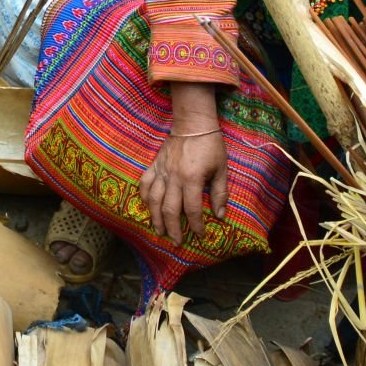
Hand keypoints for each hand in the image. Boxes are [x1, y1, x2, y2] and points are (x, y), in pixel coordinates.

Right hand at [143, 83, 228, 243]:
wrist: (192, 123)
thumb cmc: (211, 145)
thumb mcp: (222, 169)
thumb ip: (220, 193)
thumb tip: (220, 216)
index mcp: (192, 178)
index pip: (193, 209)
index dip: (196, 225)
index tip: (200, 236)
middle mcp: (174, 177)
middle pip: (170, 209)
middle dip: (173, 229)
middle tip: (176, 242)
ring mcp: (161, 170)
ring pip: (153, 199)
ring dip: (156, 218)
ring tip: (159, 231)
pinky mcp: (154, 164)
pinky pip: (144, 183)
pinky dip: (144, 197)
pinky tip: (147, 207)